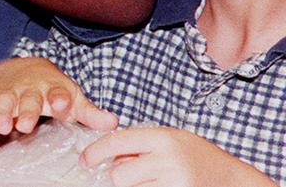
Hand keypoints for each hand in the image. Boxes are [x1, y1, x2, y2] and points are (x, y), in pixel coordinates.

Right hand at [0, 57, 115, 148]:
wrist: (21, 69)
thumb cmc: (51, 90)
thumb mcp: (71, 97)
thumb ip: (89, 113)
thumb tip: (113, 123)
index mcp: (52, 88)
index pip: (58, 92)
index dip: (60, 98)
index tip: (62, 104)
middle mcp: (28, 89)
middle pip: (28, 99)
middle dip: (26, 110)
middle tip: (26, 125)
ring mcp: (7, 94)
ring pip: (3, 101)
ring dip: (2, 113)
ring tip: (3, 126)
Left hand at [81, 127, 273, 186]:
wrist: (234, 180)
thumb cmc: (199, 157)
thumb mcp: (172, 140)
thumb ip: (142, 144)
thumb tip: (108, 155)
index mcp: (163, 138)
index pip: (117, 142)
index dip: (95, 151)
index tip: (85, 159)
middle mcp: (168, 159)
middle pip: (119, 174)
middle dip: (120, 176)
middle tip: (136, 174)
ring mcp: (175, 182)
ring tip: (153, 181)